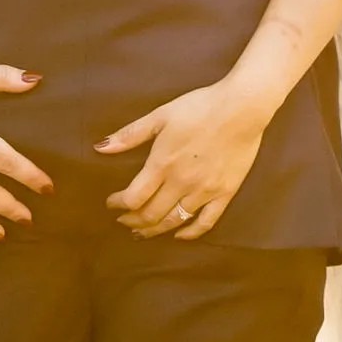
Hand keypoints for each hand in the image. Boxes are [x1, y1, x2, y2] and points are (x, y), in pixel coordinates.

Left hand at [100, 75, 271, 241]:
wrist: (241, 108)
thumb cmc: (199, 107)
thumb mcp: (160, 116)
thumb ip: (130, 135)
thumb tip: (100, 148)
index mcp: (162, 164)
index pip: (133, 198)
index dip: (118, 205)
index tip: (111, 203)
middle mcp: (181, 183)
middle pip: (151, 214)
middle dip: (132, 221)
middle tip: (123, 220)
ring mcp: (204, 191)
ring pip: (174, 221)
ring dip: (154, 230)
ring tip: (143, 231)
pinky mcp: (224, 194)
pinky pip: (206, 222)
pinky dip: (189, 233)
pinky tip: (179, 234)